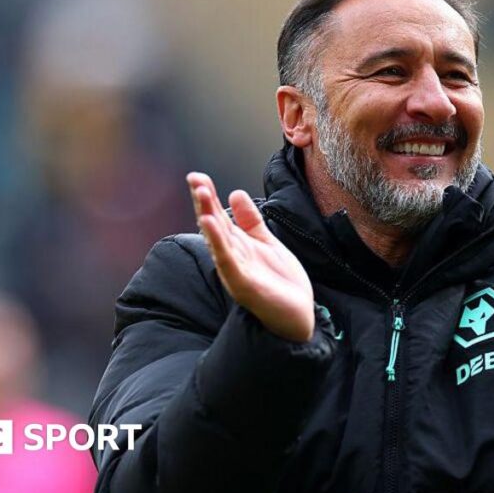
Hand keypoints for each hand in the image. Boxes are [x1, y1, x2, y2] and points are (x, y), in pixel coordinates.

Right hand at [187, 172, 314, 341]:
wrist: (298, 316)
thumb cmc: (279, 282)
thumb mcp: (267, 243)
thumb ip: (252, 221)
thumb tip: (235, 192)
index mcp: (236, 246)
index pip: (218, 217)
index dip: (208, 197)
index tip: (197, 176)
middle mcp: (231, 258)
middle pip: (213, 225)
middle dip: (204, 202)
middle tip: (195, 179)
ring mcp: (235, 271)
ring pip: (217, 240)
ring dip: (208, 217)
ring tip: (202, 193)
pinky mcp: (243, 284)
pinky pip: (227, 261)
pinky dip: (218, 243)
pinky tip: (211, 225)